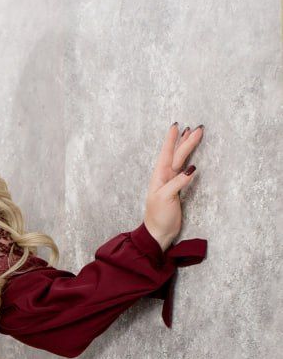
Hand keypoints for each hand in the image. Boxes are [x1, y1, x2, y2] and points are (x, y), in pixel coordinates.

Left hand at [143, 123, 203, 251]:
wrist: (158, 233)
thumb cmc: (159, 217)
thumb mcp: (166, 198)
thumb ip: (177, 183)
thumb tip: (191, 169)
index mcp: (159, 177)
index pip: (166, 154)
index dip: (171, 140)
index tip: (177, 126)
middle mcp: (164, 177)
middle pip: (177, 155)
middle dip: (186, 141)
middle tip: (198, 128)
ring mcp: (171, 183)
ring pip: (180, 161)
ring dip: (187, 148)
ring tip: (194, 135)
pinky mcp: (177, 191)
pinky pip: (183, 171)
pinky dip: (188, 162)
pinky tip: (192, 159)